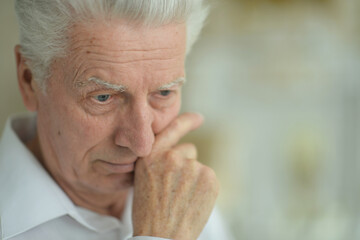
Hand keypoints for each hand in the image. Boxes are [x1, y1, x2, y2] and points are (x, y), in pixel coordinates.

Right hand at [132, 113, 218, 239]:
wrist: (161, 238)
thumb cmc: (150, 215)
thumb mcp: (143, 181)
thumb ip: (160, 162)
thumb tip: (184, 153)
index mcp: (151, 157)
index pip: (171, 130)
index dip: (186, 122)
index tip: (199, 118)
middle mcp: (171, 157)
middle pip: (189, 151)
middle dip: (185, 165)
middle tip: (176, 190)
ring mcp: (192, 166)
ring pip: (199, 167)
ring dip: (194, 180)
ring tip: (182, 201)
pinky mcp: (209, 178)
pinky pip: (209, 178)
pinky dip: (205, 189)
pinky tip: (193, 203)